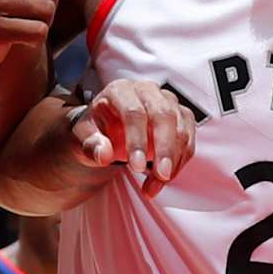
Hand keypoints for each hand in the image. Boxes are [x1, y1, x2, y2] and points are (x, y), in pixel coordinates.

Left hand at [67, 78, 196, 193]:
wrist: (108, 127)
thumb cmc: (97, 129)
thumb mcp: (84, 137)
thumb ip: (91, 145)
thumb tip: (103, 155)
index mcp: (120, 90)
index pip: (134, 112)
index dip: (137, 140)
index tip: (136, 167)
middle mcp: (146, 91)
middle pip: (164, 115)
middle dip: (165, 149)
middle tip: (160, 175)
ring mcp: (167, 101)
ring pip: (181, 127)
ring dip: (174, 159)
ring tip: (158, 183)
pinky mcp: (181, 116)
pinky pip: (188, 138)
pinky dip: (181, 161)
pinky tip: (165, 178)